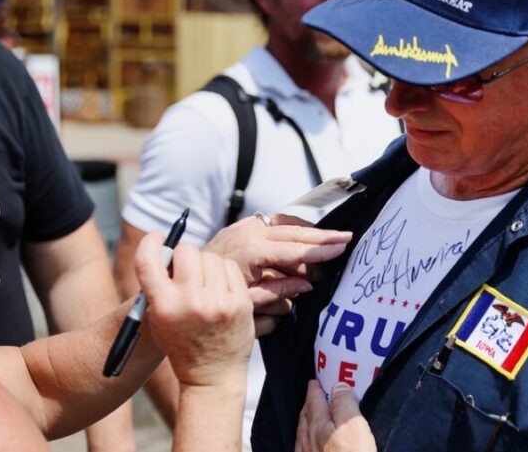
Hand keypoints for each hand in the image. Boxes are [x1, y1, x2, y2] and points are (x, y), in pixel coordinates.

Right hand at [135, 232, 253, 388]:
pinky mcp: (240, 303)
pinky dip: (223, 272)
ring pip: (210, 256)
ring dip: (205, 264)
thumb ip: (159, 284)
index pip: (148, 260)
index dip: (150, 242)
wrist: (212, 376)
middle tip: (185, 269)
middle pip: (185, 251)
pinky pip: (229, 267)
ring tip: (204, 283)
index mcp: (163, 306)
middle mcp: (190, 302)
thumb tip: (168, 246)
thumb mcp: (159, 317)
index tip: (157, 236)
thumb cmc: (181, 343)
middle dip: (184, 255)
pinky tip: (219, 288)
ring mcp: (218, 302)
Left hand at [203, 214, 351, 334]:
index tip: (341, 247)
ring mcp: (243, 227)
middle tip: (346, 237)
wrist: (181, 280)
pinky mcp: (241, 227)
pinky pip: (273, 225)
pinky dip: (291, 231)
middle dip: (321, 237)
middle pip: (293, 232)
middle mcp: (247, 233)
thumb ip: (278, 291)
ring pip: (284, 225)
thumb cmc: (212, 298)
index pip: (293, 250)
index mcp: (249, 251)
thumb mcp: (247, 302)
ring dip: (307, 235)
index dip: (319, 251)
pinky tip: (305, 239)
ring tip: (330, 243)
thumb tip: (307, 284)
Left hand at [296, 381, 375, 451]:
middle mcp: (309, 438)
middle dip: (310, 402)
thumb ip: (345, 404)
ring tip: (311, 415)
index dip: (316, 388)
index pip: (315, 399)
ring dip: (307, 420)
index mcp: (318, 424)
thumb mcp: (353, 426)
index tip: (316, 381)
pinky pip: (302, 446)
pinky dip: (305, 438)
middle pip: (306, 414)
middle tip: (314, 395)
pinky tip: (310, 442)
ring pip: (303, 431)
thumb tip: (340, 387)